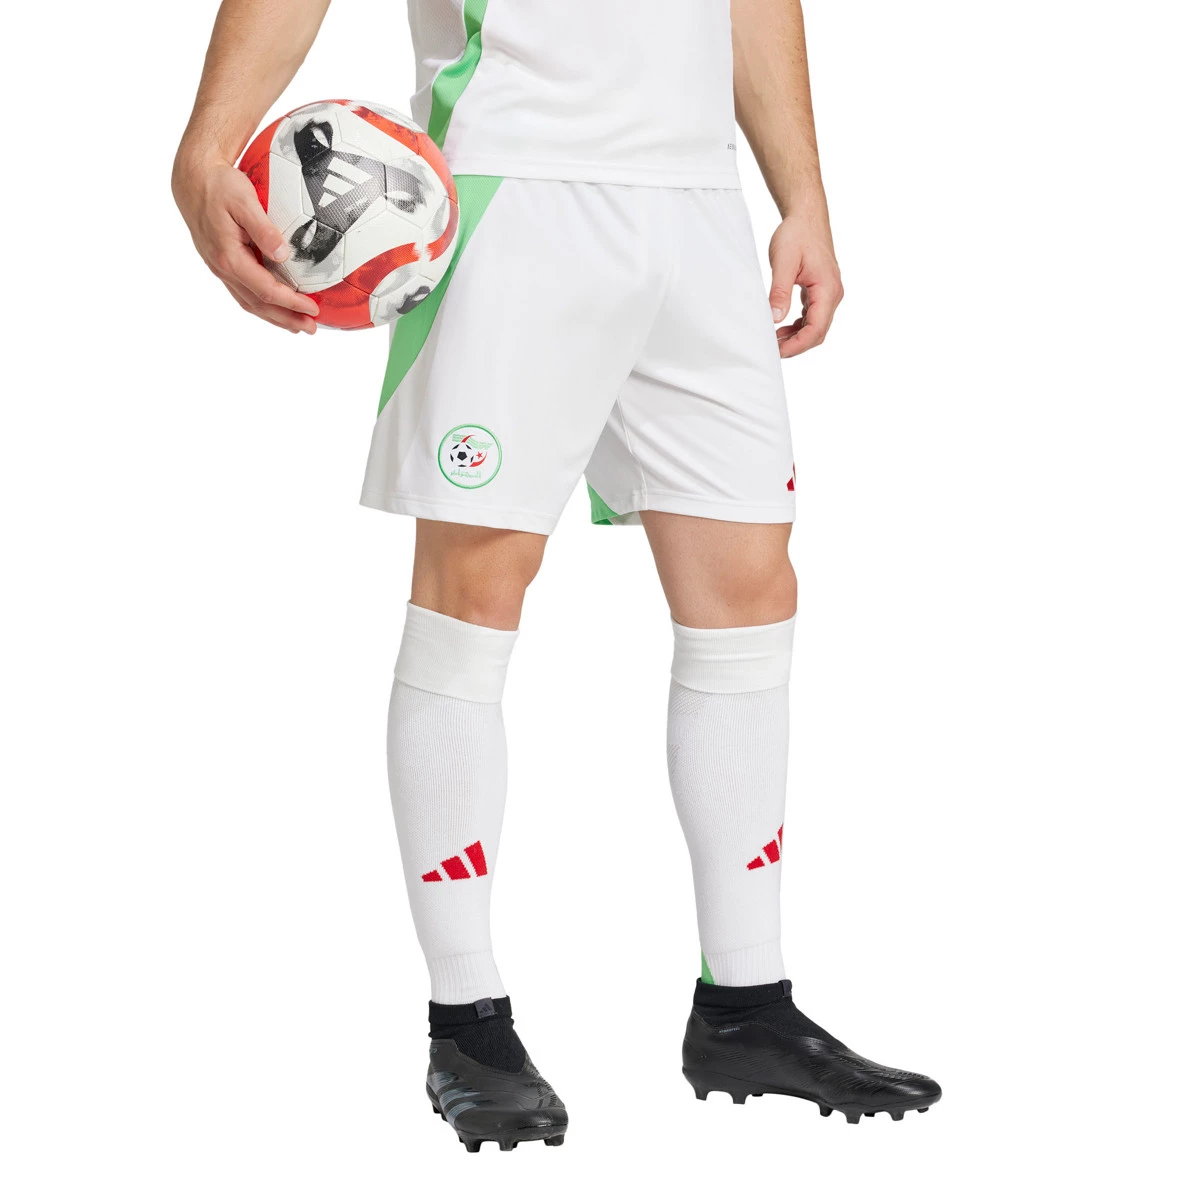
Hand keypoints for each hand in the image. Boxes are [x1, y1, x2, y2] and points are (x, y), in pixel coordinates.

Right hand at [172, 152, 319, 333]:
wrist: (192, 179)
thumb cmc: (219, 186)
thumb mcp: (244, 201)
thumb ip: (264, 229)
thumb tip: (282, 254)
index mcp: (229, 257)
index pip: (266, 289)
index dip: (291, 302)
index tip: (314, 308)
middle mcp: (222, 268)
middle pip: (258, 304)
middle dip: (286, 319)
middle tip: (311, 329)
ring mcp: (220, 269)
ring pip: (249, 302)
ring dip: (275, 317)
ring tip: (298, 326)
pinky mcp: (221, 265)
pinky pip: (243, 293)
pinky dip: (262, 306)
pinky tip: (276, 308)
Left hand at [768, 211, 843, 357]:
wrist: (807, 217)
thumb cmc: (797, 235)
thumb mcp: (783, 262)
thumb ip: (780, 291)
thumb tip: (775, 318)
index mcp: (828, 289)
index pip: (816, 329)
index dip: (797, 345)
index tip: (777, 352)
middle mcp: (833, 294)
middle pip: (818, 332)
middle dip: (796, 345)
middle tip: (771, 350)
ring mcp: (829, 294)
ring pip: (816, 327)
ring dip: (796, 337)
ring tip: (773, 341)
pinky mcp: (821, 292)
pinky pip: (813, 317)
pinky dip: (799, 327)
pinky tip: (782, 328)